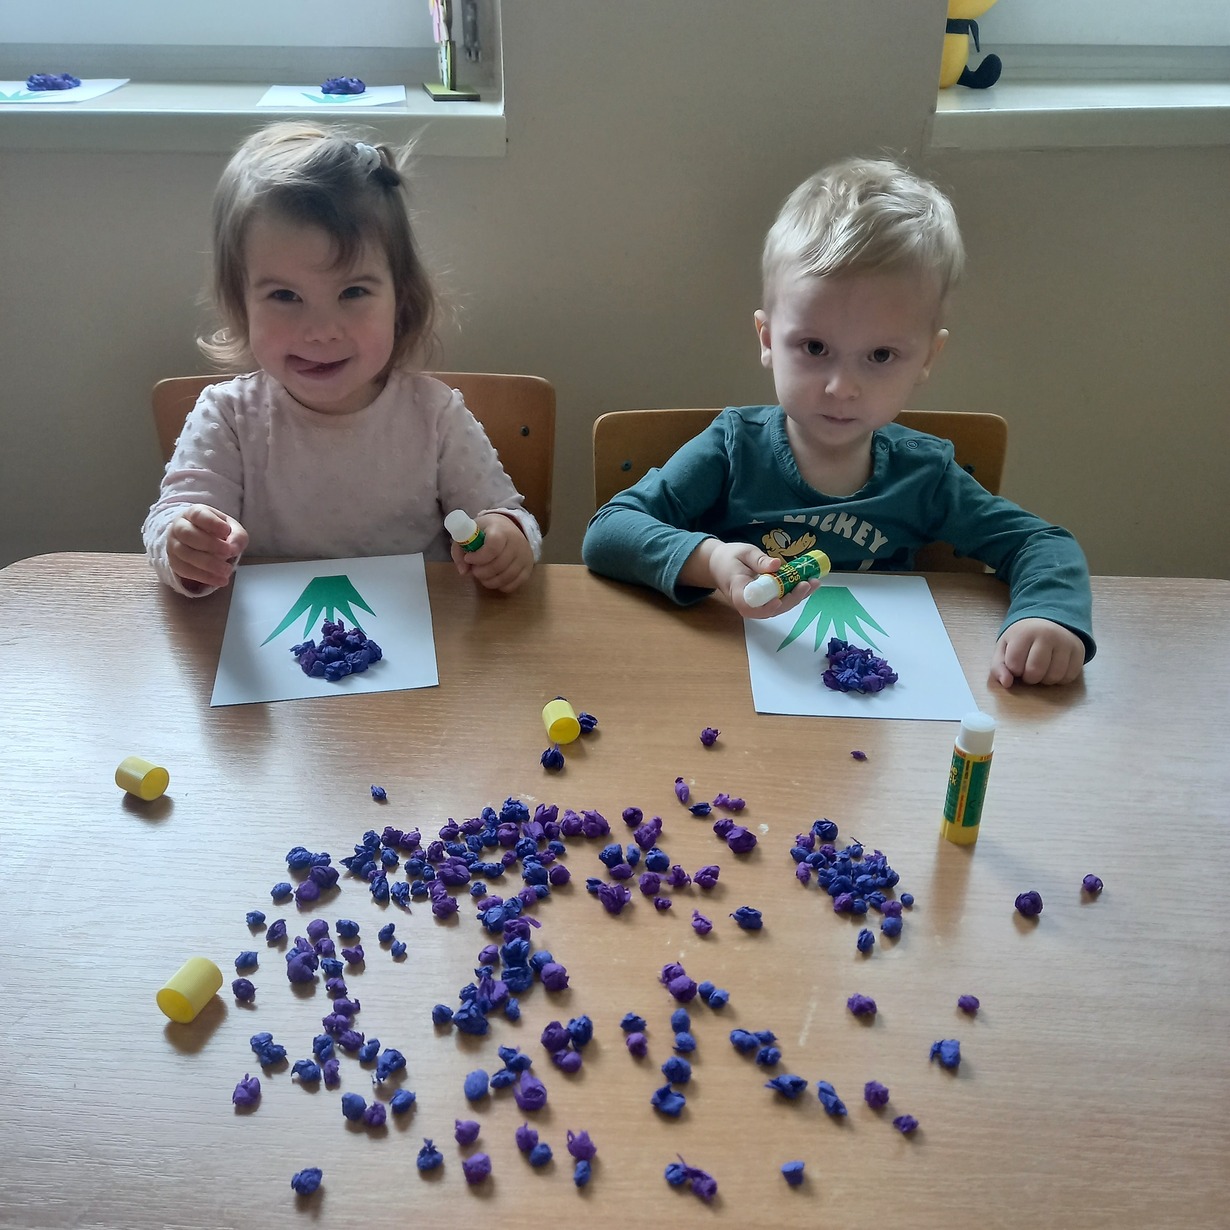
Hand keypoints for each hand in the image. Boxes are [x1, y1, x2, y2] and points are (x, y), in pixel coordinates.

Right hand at [166, 504, 247, 590]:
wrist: (200, 543)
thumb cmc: (217, 532)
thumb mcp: (232, 529)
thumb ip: (237, 536)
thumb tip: (233, 548)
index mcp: (193, 513)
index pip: (198, 515)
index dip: (211, 523)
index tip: (226, 531)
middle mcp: (179, 527)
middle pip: (188, 534)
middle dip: (209, 544)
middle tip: (228, 552)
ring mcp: (173, 545)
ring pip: (184, 553)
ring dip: (207, 564)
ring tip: (227, 570)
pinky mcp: (174, 562)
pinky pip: (185, 570)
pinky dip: (203, 576)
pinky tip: (219, 580)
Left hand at [451, 513, 534, 592]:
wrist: (508, 527)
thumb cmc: (486, 530)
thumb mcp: (469, 532)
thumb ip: (460, 550)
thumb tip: (463, 571)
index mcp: (500, 530)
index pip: (493, 547)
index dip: (478, 557)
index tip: (468, 558)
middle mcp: (516, 543)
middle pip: (499, 565)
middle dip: (481, 572)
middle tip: (474, 570)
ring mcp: (524, 556)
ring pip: (506, 577)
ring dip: (489, 581)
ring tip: (481, 575)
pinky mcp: (528, 568)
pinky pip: (513, 585)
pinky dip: (500, 586)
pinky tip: (493, 578)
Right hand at [682, 539, 820, 618]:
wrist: (720, 565)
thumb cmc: (730, 558)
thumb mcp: (743, 552)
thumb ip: (758, 559)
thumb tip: (777, 564)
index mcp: (737, 591)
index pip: (749, 605)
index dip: (764, 607)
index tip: (777, 601)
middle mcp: (747, 603)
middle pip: (770, 609)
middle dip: (791, 599)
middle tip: (806, 584)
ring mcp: (757, 605)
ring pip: (778, 608)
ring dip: (797, 597)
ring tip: (814, 582)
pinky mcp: (765, 602)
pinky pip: (780, 601)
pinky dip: (795, 593)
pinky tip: (809, 583)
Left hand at [991, 618, 1084, 686]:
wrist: (1048, 620)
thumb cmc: (1023, 638)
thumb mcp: (1004, 647)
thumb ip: (998, 667)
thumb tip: (1006, 683)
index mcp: (1025, 633)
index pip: (1014, 666)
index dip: (1013, 670)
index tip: (1016, 661)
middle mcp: (1047, 635)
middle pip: (1035, 673)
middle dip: (1029, 677)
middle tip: (1028, 668)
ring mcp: (1066, 642)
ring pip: (1053, 677)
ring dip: (1044, 680)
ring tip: (1041, 669)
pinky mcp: (1079, 650)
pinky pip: (1069, 677)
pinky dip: (1059, 679)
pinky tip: (1053, 669)